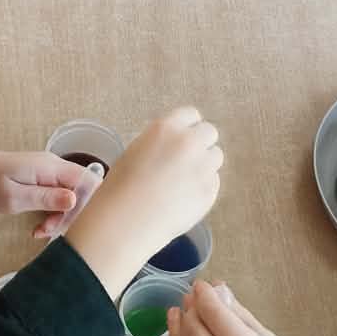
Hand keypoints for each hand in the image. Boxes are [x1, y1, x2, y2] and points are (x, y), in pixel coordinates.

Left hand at [0, 148, 104, 237]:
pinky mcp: (47, 179)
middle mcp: (55, 166)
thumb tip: (74, 200)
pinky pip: (62, 197)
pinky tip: (41, 225)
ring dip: (62, 217)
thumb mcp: (15, 197)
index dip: (88, 204)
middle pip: (84, 191)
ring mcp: (52, 172)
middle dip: (73, 215)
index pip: (88, 181)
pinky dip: (54, 214)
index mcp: (50, 168)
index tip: (71, 221)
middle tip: (50, 229)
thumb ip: (45, 199)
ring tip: (42, 229)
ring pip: (74, 197)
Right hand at [65, 107, 220, 298]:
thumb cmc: (121, 187)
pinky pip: (213, 181)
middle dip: (201, 143)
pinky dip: (203, 187)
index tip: (183, 137)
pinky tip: (184, 198)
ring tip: (184, 182)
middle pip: (209, 132)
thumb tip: (174, 148)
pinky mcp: (210, 191)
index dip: (188, 127)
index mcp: (166, 128)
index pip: (191, 114)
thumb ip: (161, 143)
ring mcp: (203, 167)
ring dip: (205, 164)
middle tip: (187, 160)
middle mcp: (189, 142)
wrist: (127, 221)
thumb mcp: (136, 152)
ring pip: (215, 157)